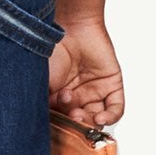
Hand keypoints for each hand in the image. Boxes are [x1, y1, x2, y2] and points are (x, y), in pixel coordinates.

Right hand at [48, 10, 123, 128]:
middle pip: (81, 122)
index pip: (64, 122)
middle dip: (75, 124)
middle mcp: (78, 96)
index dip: (62, 127)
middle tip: (69, 116)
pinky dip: (110, 117)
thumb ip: (43, 106)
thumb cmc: (50, 52)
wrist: (69, 27)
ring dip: (89, 122)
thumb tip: (39, 128)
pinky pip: (116, 108)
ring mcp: (96, 91)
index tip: (57, 125)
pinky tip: (100, 118)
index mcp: (59, 97)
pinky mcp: (112, 84)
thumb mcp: (41, 84)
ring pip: (97, 118)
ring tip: (79, 113)